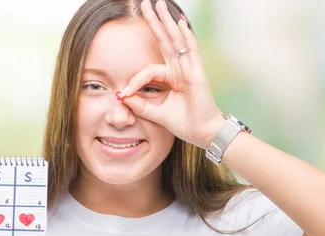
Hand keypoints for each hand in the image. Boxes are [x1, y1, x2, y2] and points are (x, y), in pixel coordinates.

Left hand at [119, 0, 224, 149]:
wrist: (203, 134)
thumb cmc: (185, 123)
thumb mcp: (156, 113)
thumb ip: (140, 104)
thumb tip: (122, 96)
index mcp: (172, 78)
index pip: (149, 70)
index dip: (135, 80)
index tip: (123, 93)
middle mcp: (181, 69)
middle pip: (165, 40)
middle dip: (154, 22)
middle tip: (144, 3)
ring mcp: (190, 69)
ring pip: (176, 40)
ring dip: (167, 21)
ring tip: (159, 4)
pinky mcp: (197, 73)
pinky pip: (191, 50)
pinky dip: (185, 36)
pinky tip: (179, 22)